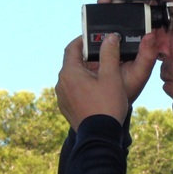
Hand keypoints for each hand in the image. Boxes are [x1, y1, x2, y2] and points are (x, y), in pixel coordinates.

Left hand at [55, 0, 159, 129]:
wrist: (100, 136)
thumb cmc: (106, 105)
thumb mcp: (111, 76)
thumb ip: (110, 54)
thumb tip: (110, 37)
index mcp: (69, 72)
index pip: (72, 48)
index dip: (84, 40)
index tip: (95, 37)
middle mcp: (61, 84)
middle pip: (73, 63)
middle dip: (89, 59)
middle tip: (106, 57)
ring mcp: (62, 97)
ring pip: (74, 78)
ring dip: (87, 74)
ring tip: (105, 76)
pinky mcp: (67, 108)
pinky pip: (74, 91)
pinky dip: (84, 87)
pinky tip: (99, 92)